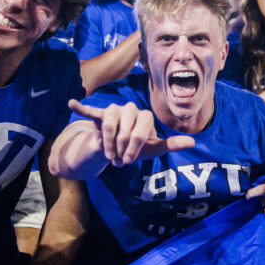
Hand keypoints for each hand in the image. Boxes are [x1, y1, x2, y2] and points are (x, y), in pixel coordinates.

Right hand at [67, 99, 195, 166]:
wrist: (113, 151)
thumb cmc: (134, 148)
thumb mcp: (151, 149)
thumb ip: (170, 144)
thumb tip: (193, 142)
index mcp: (144, 116)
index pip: (142, 127)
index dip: (135, 144)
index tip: (129, 161)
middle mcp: (130, 109)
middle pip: (126, 125)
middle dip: (121, 146)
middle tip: (118, 160)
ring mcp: (113, 111)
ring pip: (109, 122)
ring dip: (108, 141)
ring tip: (108, 154)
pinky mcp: (98, 115)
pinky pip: (90, 110)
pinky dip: (81, 107)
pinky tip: (71, 103)